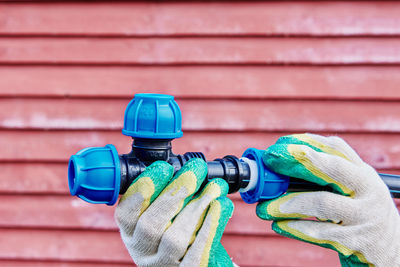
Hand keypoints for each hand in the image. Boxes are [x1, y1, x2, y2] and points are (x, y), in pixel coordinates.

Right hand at [115, 158, 234, 266]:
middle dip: (174, 192)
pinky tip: (220, 205)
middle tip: (195, 170)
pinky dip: (209, 227)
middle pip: (150, 225)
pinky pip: (197, 254)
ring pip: (174, 239)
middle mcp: (143, 253)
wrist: (201, 262)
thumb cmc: (183, 233)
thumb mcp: (166, 216)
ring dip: (196, 207)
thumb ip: (168, 196)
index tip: (164, 166)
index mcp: (132, 234)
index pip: (126, 213)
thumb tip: (185, 167)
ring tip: (214, 186)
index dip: (142, 189)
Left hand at [256, 133, 399, 265]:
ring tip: (264, 207)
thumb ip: (324, 178)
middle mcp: (368, 190)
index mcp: (363, 173)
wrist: (391, 254)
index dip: (306, 142)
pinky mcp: (356, 242)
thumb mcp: (352, 191)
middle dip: (297, 161)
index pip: (336, 148)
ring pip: (322, 203)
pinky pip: (319, 233)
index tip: (280, 144)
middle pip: (332, 168)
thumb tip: (278, 169)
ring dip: (288, 203)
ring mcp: (364, 216)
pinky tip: (278, 225)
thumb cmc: (359, 216)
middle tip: (270, 160)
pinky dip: (295, 228)